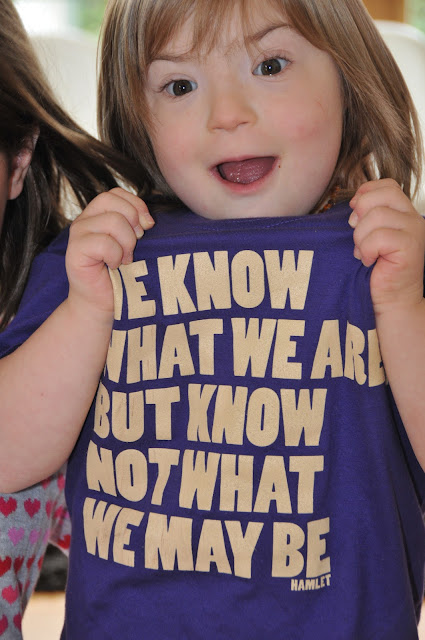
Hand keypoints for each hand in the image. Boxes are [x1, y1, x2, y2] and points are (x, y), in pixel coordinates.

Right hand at [65, 188, 153, 317]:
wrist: (101, 303)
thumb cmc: (120, 275)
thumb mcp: (133, 244)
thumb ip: (138, 226)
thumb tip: (149, 220)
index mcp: (98, 215)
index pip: (116, 193)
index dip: (136, 204)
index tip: (148, 225)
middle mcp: (85, 220)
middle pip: (111, 200)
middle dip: (132, 221)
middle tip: (136, 244)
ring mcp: (78, 234)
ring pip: (112, 220)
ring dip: (127, 242)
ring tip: (125, 259)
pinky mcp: (75, 250)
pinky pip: (104, 242)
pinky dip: (115, 255)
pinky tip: (113, 266)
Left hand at [349, 179, 424, 314]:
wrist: (391, 300)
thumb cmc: (377, 270)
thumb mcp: (369, 236)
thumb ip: (366, 216)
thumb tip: (355, 202)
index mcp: (403, 212)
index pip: (386, 185)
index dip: (365, 194)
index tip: (355, 213)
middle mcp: (412, 218)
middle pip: (380, 196)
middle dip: (360, 215)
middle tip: (358, 237)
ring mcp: (414, 231)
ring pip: (376, 216)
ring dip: (360, 237)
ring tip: (364, 253)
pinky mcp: (410, 246)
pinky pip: (378, 237)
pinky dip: (366, 250)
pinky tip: (369, 261)